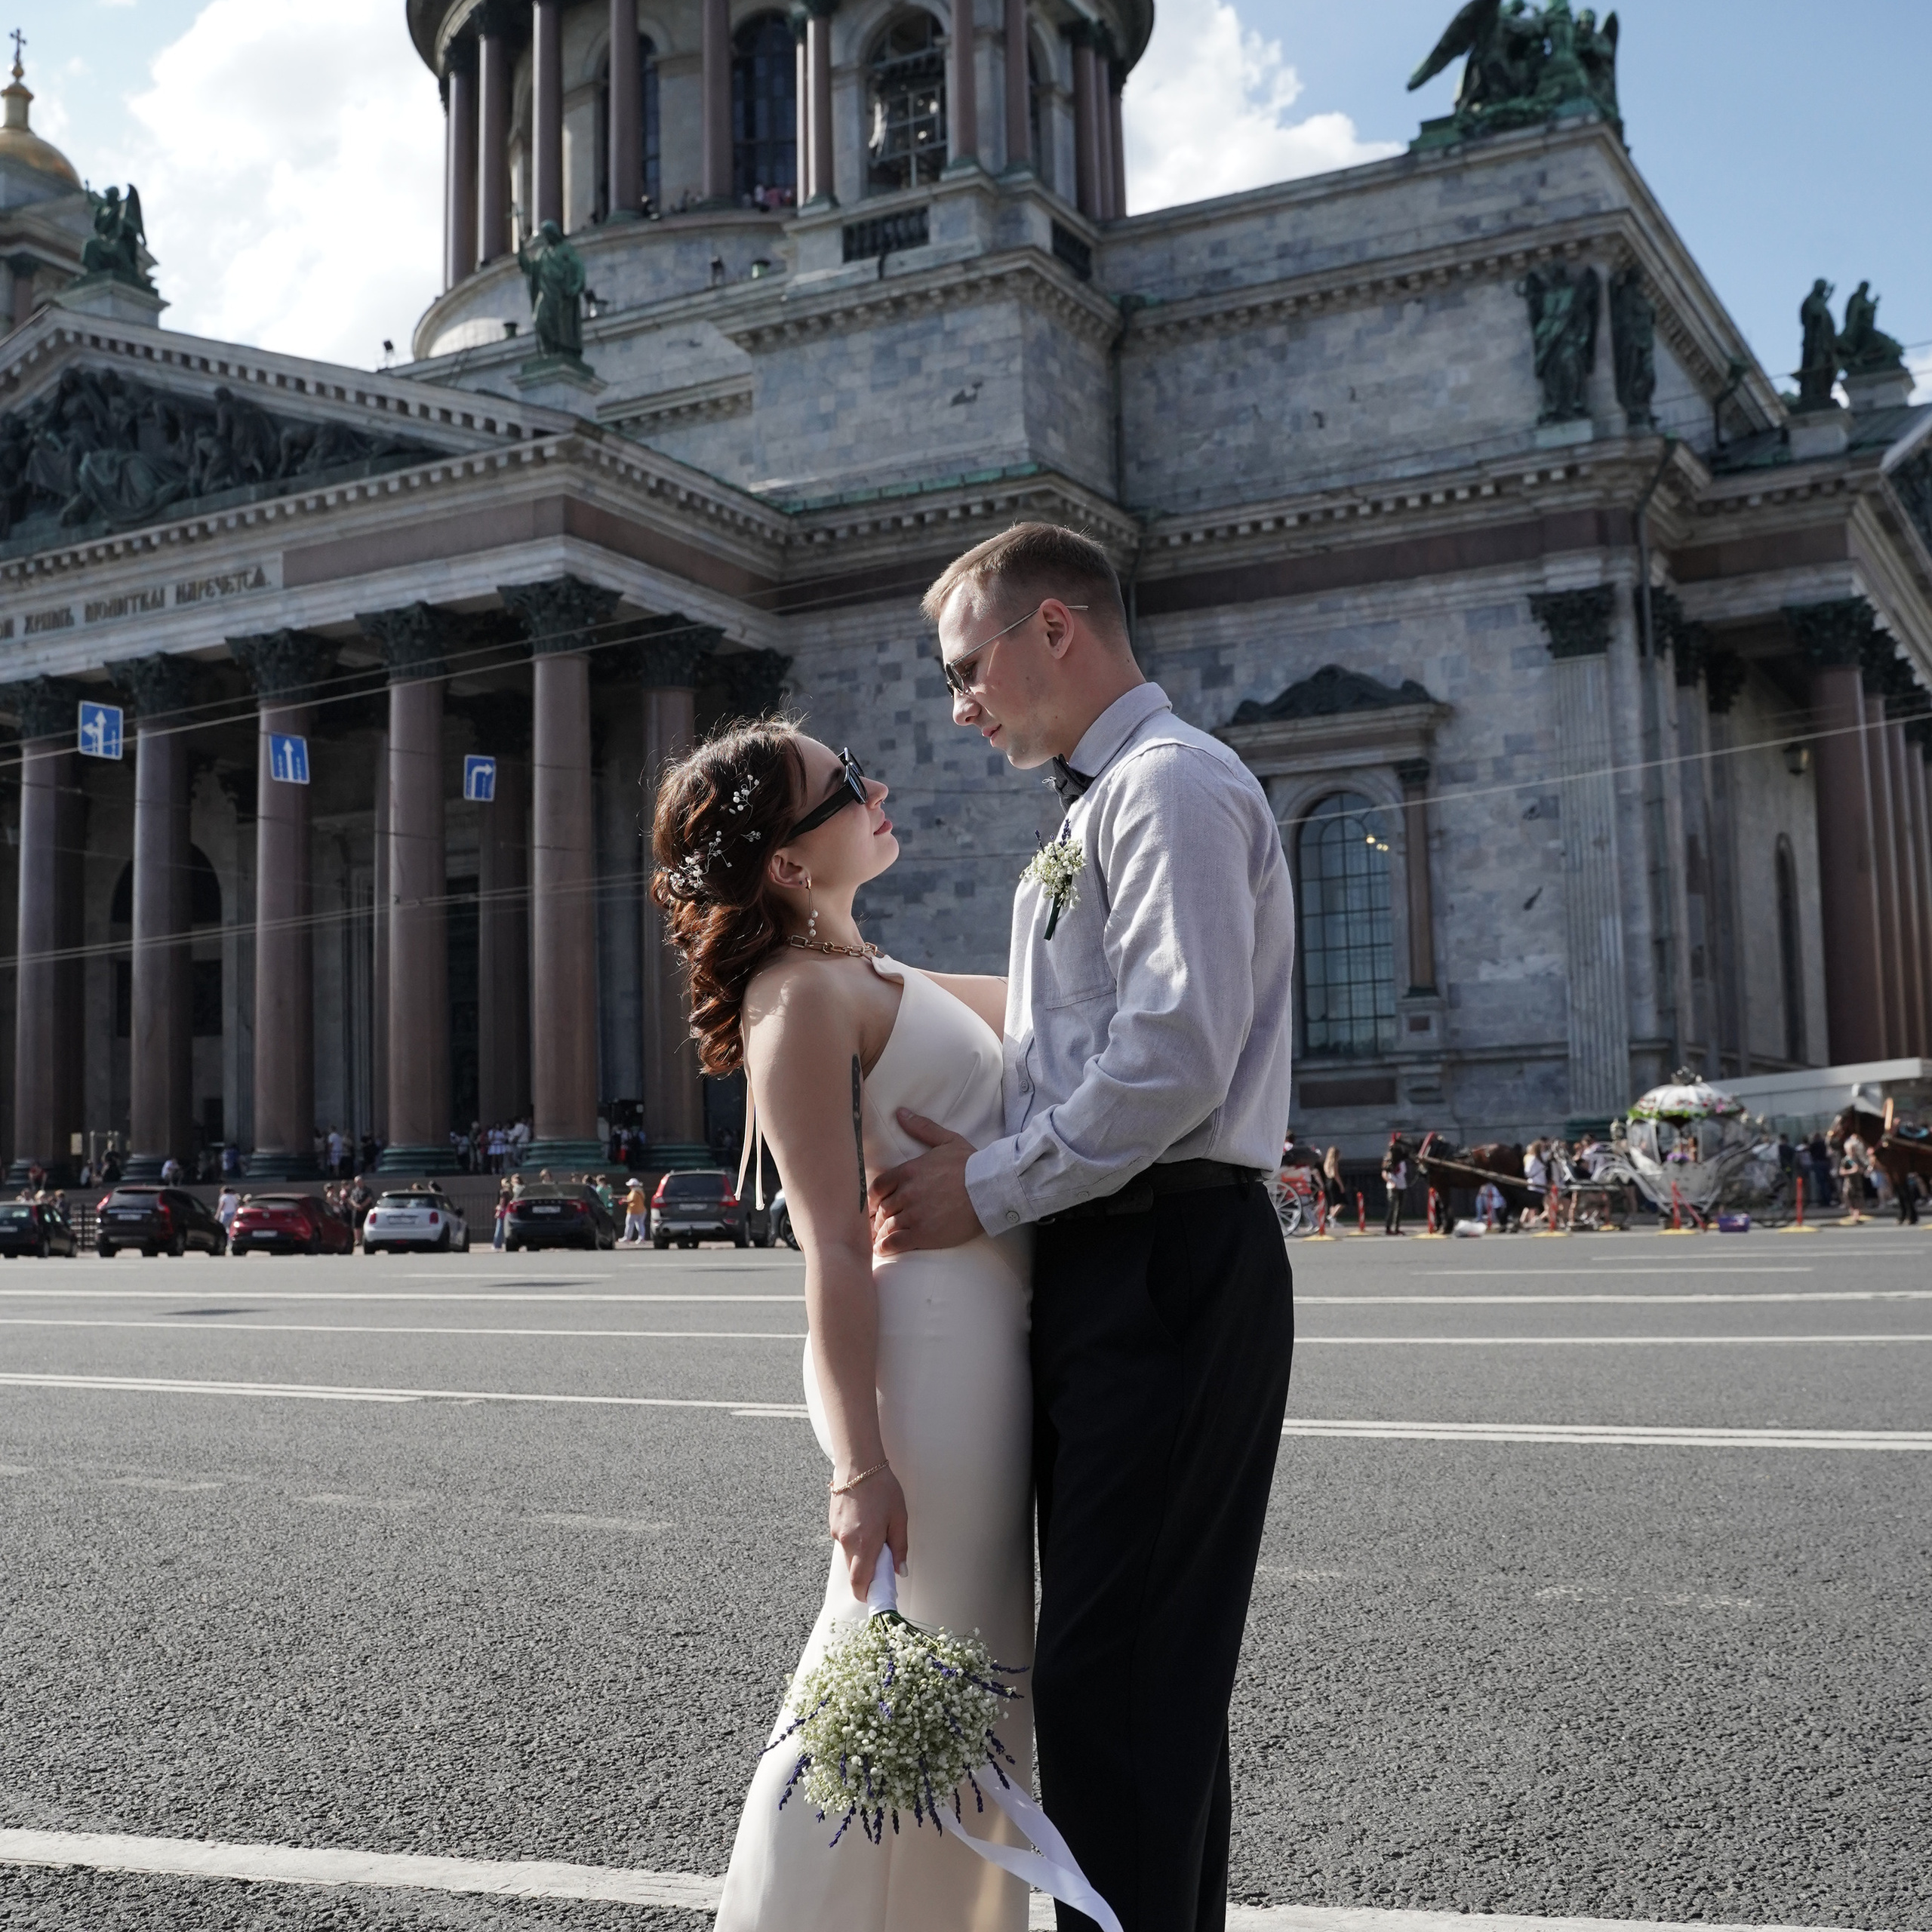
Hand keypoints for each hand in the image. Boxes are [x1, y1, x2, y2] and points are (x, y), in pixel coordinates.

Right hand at [829, 1464, 908, 1598]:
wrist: (858, 1463)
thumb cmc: (882, 1488)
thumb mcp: (899, 1517)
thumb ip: (899, 1547)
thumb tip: (900, 1571)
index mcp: (865, 1544)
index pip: (859, 1582)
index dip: (866, 1593)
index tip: (876, 1594)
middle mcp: (847, 1542)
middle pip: (854, 1571)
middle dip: (867, 1573)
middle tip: (882, 1562)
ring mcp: (837, 1532)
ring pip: (849, 1555)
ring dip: (861, 1553)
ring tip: (875, 1531)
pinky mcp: (832, 1523)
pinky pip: (844, 1540)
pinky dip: (855, 1539)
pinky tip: (864, 1521)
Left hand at [869, 1111, 982, 1253]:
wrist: (991, 1188)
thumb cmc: (971, 1164)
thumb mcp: (947, 1140)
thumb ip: (922, 1128)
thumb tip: (901, 1113)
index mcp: (908, 1171)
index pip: (878, 1186)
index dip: (873, 1198)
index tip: (874, 1204)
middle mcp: (907, 1193)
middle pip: (882, 1208)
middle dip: (879, 1216)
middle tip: (879, 1223)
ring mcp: (914, 1215)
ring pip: (887, 1226)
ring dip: (881, 1232)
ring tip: (881, 1237)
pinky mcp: (924, 1234)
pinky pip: (896, 1243)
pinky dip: (886, 1247)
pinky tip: (883, 1249)